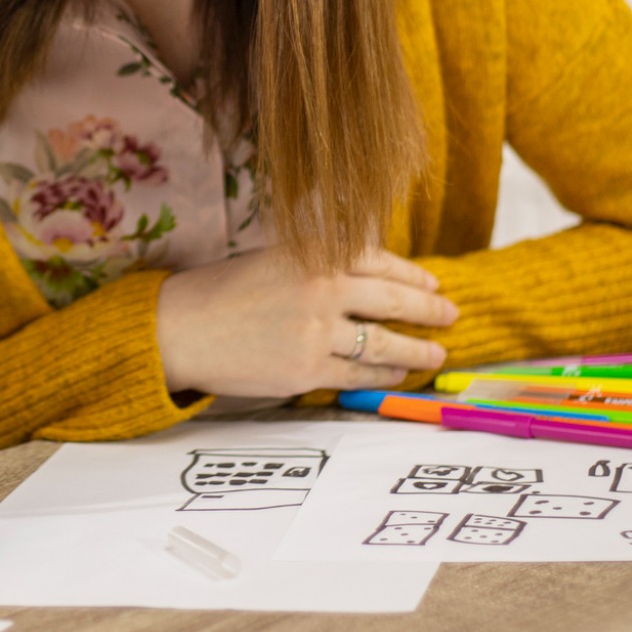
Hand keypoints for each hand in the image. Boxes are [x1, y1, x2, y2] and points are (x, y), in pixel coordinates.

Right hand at [156, 245, 457, 395]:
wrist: (181, 328)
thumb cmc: (222, 291)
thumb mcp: (274, 257)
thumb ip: (320, 260)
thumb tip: (370, 276)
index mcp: (313, 255)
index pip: (379, 262)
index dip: (413, 275)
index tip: (432, 284)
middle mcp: (321, 289)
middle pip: (393, 301)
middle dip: (429, 310)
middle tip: (450, 315)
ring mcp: (316, 331)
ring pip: (385, 343)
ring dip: (417, 349)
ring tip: (436, 352)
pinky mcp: (307, 370)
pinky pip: (360, 376)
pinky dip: (386, 375)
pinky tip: (399, 373)